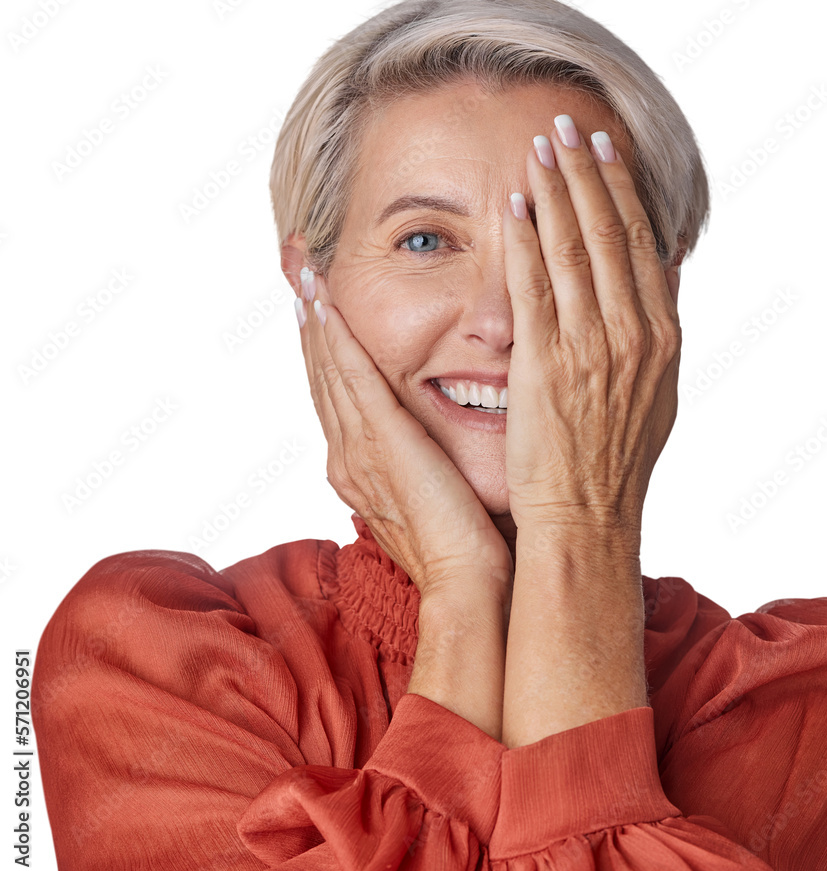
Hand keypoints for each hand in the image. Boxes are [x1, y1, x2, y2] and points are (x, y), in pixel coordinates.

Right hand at [293, 267, 512, 600]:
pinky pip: (351, 379)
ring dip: (314, 315)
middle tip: (294, 265)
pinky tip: (324, 302)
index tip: (317, 299)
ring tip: (301, 269)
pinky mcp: (380, 443)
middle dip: (308, 317)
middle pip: (321, 373)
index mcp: (361, 466)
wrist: (467, 584)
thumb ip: (426, 461)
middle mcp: (348, 455)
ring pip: (328, 369)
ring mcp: (358, 449)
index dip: (324, 343)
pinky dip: (335, 338)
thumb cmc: (465, 545)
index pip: (338, 391)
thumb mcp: (437, 493)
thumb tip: (439, 439)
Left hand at [501, 118, 681, 535]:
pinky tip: (516, 206)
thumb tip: (669, 268)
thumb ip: (663, 328)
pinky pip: (535, 287)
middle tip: (568, 129)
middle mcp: (632, 334)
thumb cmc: (617, 464)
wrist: (588, 518)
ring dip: (556, 192)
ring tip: (540, 149)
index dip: (623, 191)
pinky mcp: (545, 365)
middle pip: (611, 233)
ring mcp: (590, 348)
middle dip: (587, 174)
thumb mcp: (660, 394)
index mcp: (662, 337)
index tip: (606, 152)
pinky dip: (526, 241)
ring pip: (575, 249)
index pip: (642, 244)